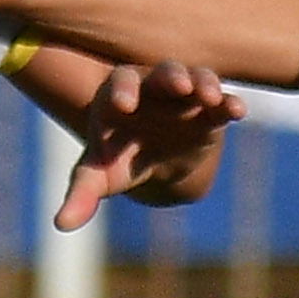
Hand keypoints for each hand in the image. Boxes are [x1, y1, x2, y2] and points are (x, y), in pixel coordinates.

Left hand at [54, 61, 242, 230]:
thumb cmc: (119, 158)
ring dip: (204, 84)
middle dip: (170, 76)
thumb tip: (62, 224)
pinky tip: (237, 110)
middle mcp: (153, 86)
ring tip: (210, 96)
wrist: (154, 159)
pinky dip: (229, 103)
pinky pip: (223, 101)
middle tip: (178, 84)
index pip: (119, 85)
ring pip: (196, 78)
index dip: (122, 92)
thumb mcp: (101, 175)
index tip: (124, 105)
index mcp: (119, 94)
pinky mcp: (211, 112)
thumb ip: (83, 193)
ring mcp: (184, 95)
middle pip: (161, 72)